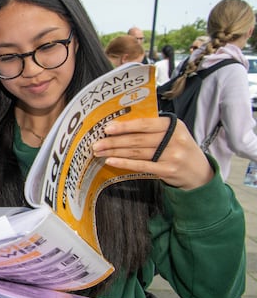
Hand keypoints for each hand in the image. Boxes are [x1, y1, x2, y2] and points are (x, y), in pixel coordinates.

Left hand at [92, 116, 212, 189]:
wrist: (200, 173)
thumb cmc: (181, 150)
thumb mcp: (174, 134)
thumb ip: (153, 129)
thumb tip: (121, 126)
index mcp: (174, 126)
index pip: (145, 124)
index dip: (125, 126)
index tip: (107, 128)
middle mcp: (174, 139)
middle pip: (137, 139)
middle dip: (114, 141)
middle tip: (97, 142)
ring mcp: (172, 156)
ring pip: (137, 152)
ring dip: (115, 152)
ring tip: (99, 151)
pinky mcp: (168, 170)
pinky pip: (141, 166)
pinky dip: (124, 163)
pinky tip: (111, 161)